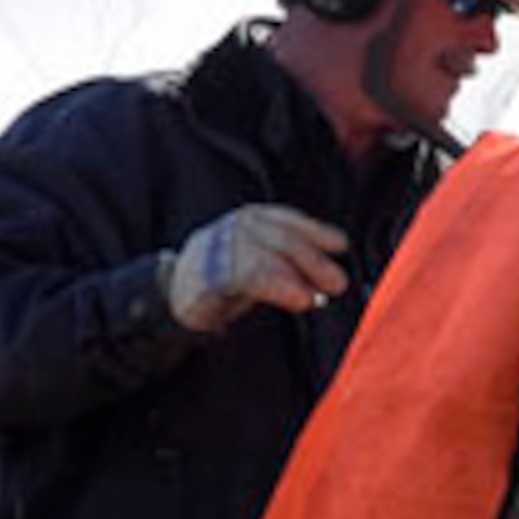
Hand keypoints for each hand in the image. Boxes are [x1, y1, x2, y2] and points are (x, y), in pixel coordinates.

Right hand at [168, 205, 350, 332]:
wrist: (178, 292)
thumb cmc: (230, 276)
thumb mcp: (265, 262)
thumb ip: (293, 266)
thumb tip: (328, 282)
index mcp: (252, 219)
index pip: (287, 221)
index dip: (315, 231)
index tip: (341, 244)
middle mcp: (234, 228)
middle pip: (280, 239)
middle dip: (312, 261)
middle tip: (338, 283)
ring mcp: (217, 248)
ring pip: (262, 257)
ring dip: (293, 278)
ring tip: (313, 298)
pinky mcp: (205, 276)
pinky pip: (243, 278)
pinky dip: (275, 287)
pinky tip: (297, 299)